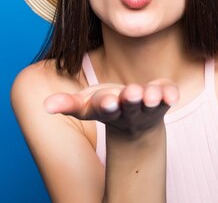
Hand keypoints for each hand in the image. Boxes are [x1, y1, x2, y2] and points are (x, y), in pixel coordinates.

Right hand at [44, 80, 178, 137]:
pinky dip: (170, 94)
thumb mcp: (85, 106)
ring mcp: (148, 106)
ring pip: (151, 103)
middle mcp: (129, 110)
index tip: (108, 101)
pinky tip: (171, 94)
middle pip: (130, 106)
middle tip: (132, 94)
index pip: (106, 108)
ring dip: (151, 98)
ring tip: (150, 95)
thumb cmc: (105, 105)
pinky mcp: (163, 98)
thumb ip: (67, 104)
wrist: (135, 122)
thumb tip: (46, 105)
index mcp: (108, 110)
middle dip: (131, 100)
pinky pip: (168, 96)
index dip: (107, 104)